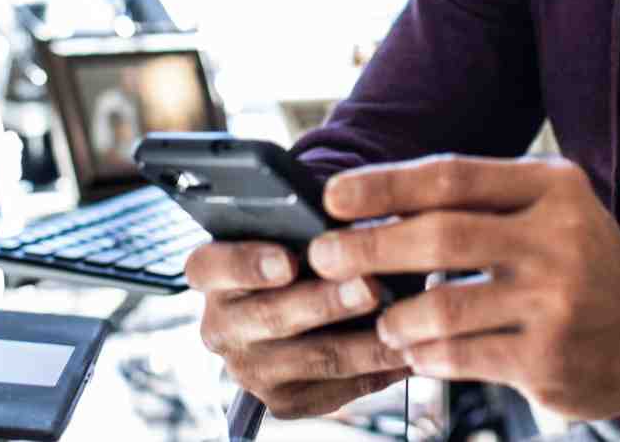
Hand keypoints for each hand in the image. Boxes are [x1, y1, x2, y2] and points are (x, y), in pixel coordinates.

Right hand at [183, 240, 410, 418]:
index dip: (246, 263)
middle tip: (371, 286)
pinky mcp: (283, 402)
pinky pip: (337, 389)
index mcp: (212, 274)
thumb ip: (311, 224)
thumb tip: (356, 217)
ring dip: (364, 343)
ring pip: (313, 358)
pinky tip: (409, 351)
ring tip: (404, 324)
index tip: (287, 261)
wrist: (301, 309)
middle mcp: (220, 326)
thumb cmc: (301, 251)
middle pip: (270, 316)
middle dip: (326, 303)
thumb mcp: (293, 228)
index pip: (209, 266)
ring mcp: (250, 370)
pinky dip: (379, 370)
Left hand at [309, 155, 619, 421]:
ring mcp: (556, 302)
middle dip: (369, 247)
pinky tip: (416, 350)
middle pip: (440, 237)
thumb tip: (375, 203)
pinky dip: (425, 354)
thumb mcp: (553, 211)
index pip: (453, 177)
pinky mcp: (548, 359)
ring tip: (382, 319)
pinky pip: (461, 356)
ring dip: (394, 315)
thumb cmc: (588, 266)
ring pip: (443, 307)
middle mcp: (559, 239)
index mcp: (553, 188)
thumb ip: (481, 204)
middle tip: (324, 257)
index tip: (332, 197)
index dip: (383, 185)